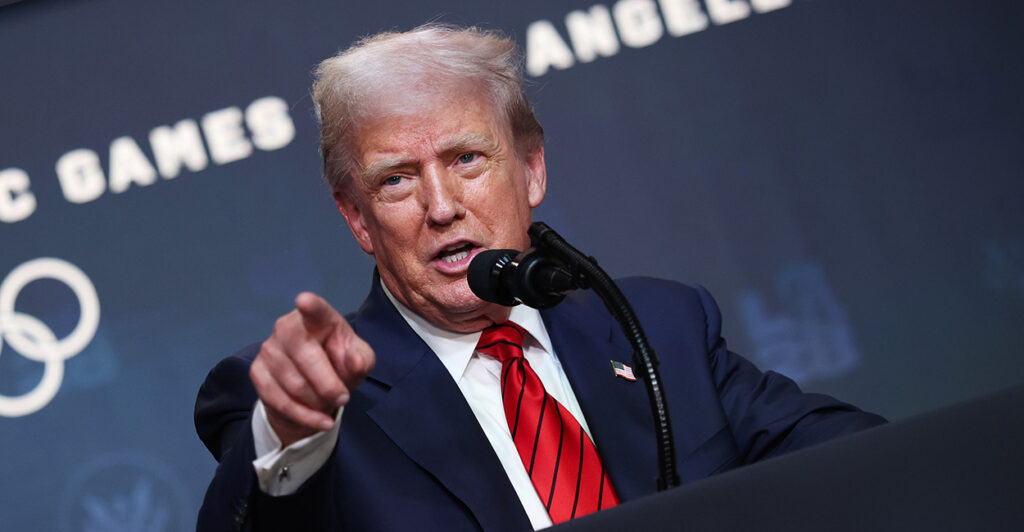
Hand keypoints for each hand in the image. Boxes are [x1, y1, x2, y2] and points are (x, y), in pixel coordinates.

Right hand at [249, 292, 374, 446]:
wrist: (315, 388)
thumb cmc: (340, 364)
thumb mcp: (359, 362)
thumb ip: (361, 360)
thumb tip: (355, 362)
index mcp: (319, 318)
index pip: (315, 310)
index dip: (310, 306)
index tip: (304, 301)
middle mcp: (288, 327)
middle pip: (307, 359)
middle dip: (329, 385)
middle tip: (344, 398)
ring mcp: (269, 349)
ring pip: (295, 385)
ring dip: (318, 402)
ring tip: (329, 403)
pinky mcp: (257, 372)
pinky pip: (280, 401)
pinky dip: (305, 416)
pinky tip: (320, 420)